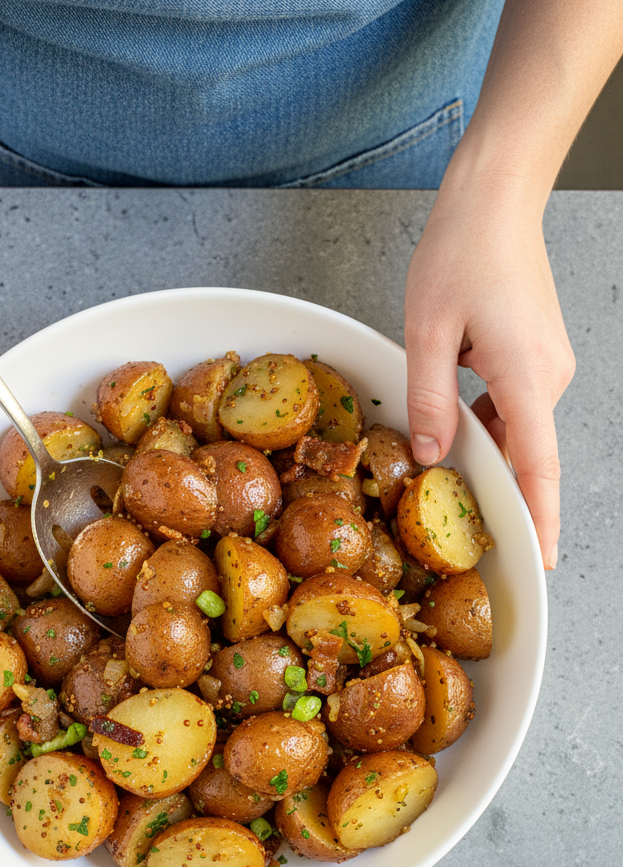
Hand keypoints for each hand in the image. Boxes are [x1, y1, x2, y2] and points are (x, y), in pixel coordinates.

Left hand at [404, 179, 574, 569]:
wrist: (496, 197)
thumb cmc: (462, 250)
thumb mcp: (427, 331)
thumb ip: (429, 399)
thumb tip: (434, 454)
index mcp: (527, 374)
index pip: (539, 464)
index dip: (540, 517)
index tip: (543, 559)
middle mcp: (549, 376)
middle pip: (522, 450)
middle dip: (490, 483)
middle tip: (450, 511)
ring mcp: (547, 365)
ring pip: (512, 426)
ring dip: (480, 444)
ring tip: (439, 448)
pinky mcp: (536, 355)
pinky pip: (511, 403)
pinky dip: (484, 419)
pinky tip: (452, 412)